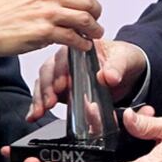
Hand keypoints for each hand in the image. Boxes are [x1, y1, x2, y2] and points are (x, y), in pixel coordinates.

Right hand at [28, 40, 147, 121]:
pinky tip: (33, 115)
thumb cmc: (124, 59)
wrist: (128, 71)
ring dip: (40, 97)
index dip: (61, 70)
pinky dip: (38, 105)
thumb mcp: (125, 60)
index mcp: (81, 46)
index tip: (62, 85)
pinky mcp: (62, 89)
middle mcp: (67, 59)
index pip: (65, 56)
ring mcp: (62, 74)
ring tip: (39, 111)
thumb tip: (108, 76)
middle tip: (49, 102)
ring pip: (44, 82)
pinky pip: (45, 94)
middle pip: (50, 69)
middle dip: (47, 87)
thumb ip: (117, 68)